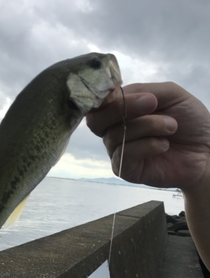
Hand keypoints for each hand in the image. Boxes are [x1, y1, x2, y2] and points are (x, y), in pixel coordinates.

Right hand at [86, 82, 209, 190]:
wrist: (206, 149)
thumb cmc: (189, 120)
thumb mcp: (169, 93)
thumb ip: (141, 90)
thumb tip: (114, 96)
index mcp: (121, 110)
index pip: (99, 104)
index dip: (109, 97)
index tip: (135, 92)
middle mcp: (115, 130)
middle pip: (96, 121)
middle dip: (123, 108)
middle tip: (152, 103)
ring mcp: (118, 150)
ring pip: (115, 135)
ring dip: (147, 126)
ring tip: (171, 127)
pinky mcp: (125, 169)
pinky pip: (125, 154)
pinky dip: (147, 146)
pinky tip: (164, 145)